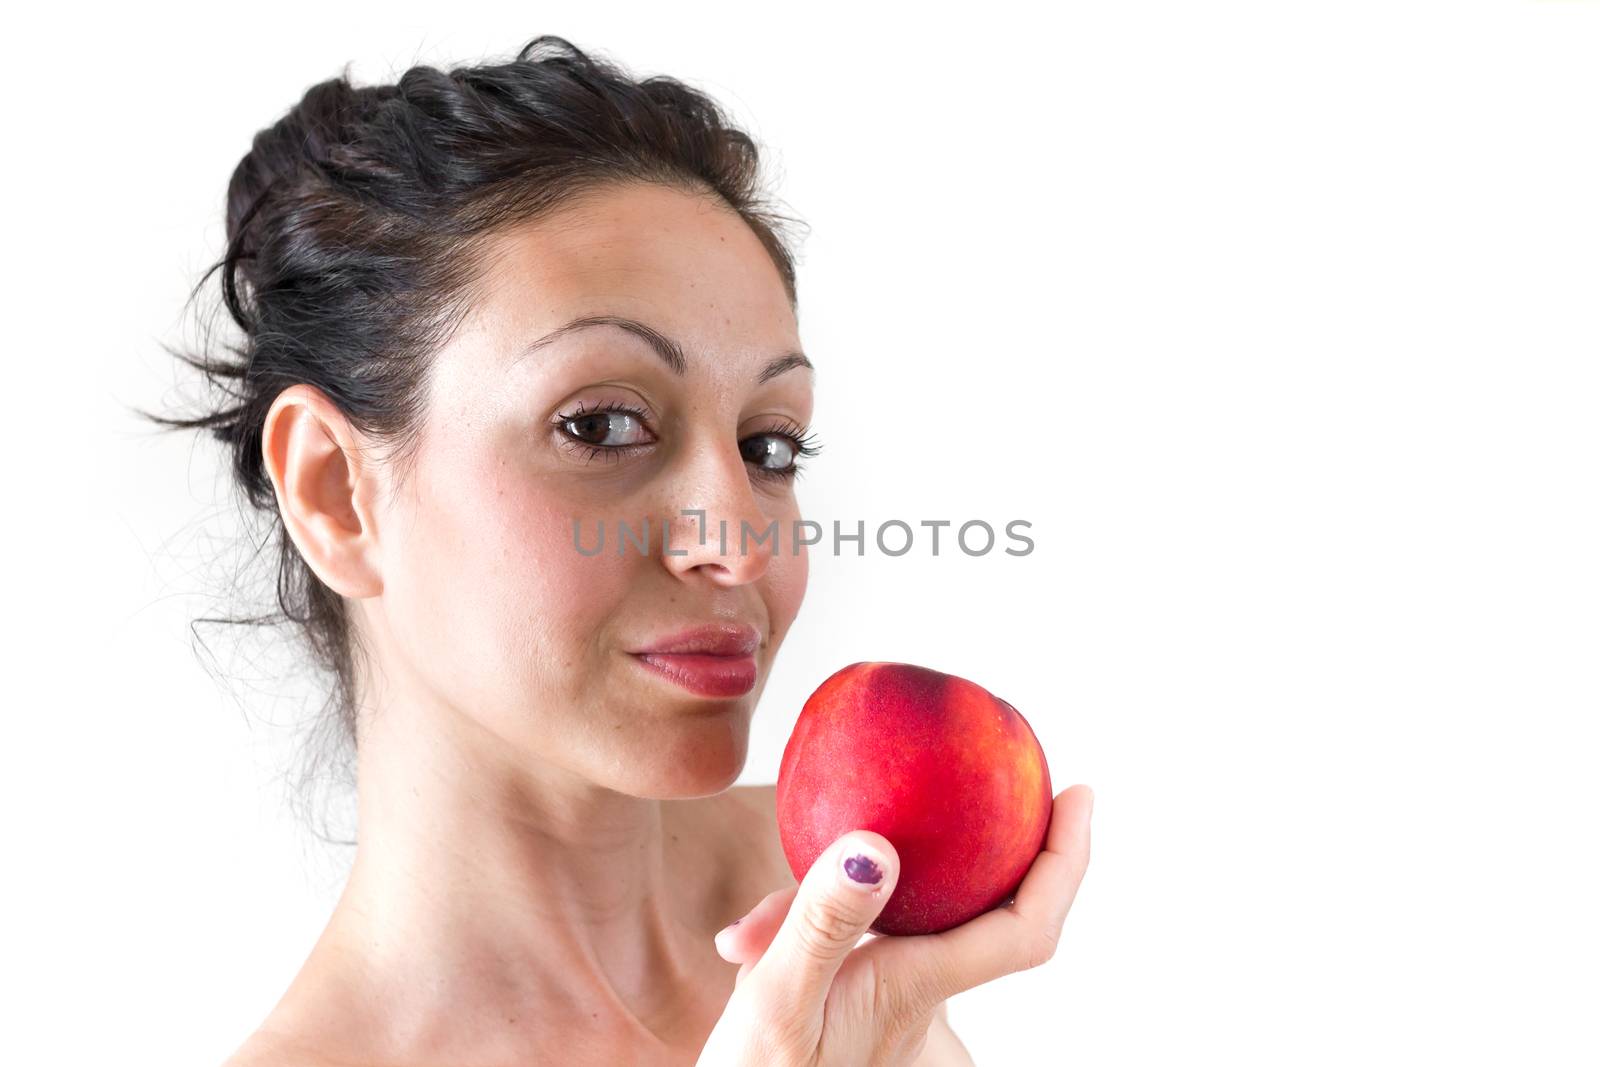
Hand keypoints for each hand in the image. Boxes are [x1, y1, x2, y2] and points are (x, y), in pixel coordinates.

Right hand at [695, 784, 1093, 1065]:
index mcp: (915, 985)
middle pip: (988, 914)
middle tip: (1005, 781)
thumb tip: (876, 847)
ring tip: (753, 931)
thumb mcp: (777, 1002)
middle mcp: (917, 990)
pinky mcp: (853, 1001)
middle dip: (1006, 849)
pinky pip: (855, 938)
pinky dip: (811, 920)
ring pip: (901, 919)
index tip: (1078, 795)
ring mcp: (887, 998)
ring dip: (841, 893)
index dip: (1063, 861)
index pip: (1022, 927)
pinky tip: (748, 940)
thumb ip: (823, 921)